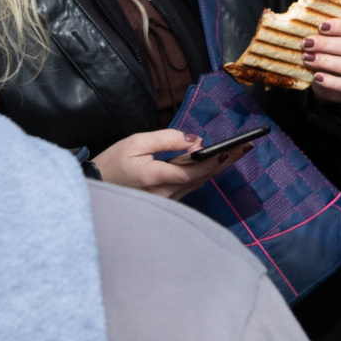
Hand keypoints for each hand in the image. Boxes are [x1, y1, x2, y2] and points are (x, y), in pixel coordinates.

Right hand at [92, 128, 252, 197]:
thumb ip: (166, 139)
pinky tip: (215, 163)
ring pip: (198, 183)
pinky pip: (190, 186)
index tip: (230, 148)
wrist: (95, 185)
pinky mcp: (166, 200)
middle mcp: (164, 194)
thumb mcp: (136, 143)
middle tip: (245, 148)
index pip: (192, 171)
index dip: (213, 160)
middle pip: (202, 178)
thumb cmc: (112, 163)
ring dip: (218, 168)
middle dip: (224, 162)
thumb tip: (194, 140)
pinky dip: (204, 174)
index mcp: (154, 178)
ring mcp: (166, 200)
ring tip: (237, 153)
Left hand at [304, 15, 340, 101]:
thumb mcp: (332, 42)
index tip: (321, 27)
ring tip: (308, 59)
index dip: (339, 26)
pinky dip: (331, 81)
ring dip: (327, 62)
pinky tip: (317, 77)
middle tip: (307, 44)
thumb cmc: (333, 56)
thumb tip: (306, 23)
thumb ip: (325, 33)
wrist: (336, 84)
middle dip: (327, 44)